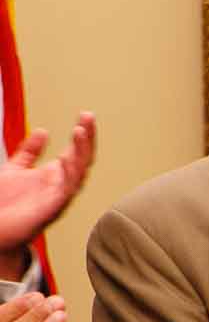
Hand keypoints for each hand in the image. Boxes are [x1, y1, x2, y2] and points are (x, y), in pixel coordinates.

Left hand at [0, 113, 95, 251]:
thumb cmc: (5, 204)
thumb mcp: (14, 169)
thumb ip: (29, 151)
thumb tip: (43, 131)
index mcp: (54, 174)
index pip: (75, 150)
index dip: (82, 133)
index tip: (85, 115)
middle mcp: (61, 184)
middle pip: (83, 157)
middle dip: (87, 137)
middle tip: (88, 117)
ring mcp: (60, 195)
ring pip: (80, 170)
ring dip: (82, 151)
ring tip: (80, 131)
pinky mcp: (54, 206)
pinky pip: (68, 188)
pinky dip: (70, 172)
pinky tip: (67, 157)